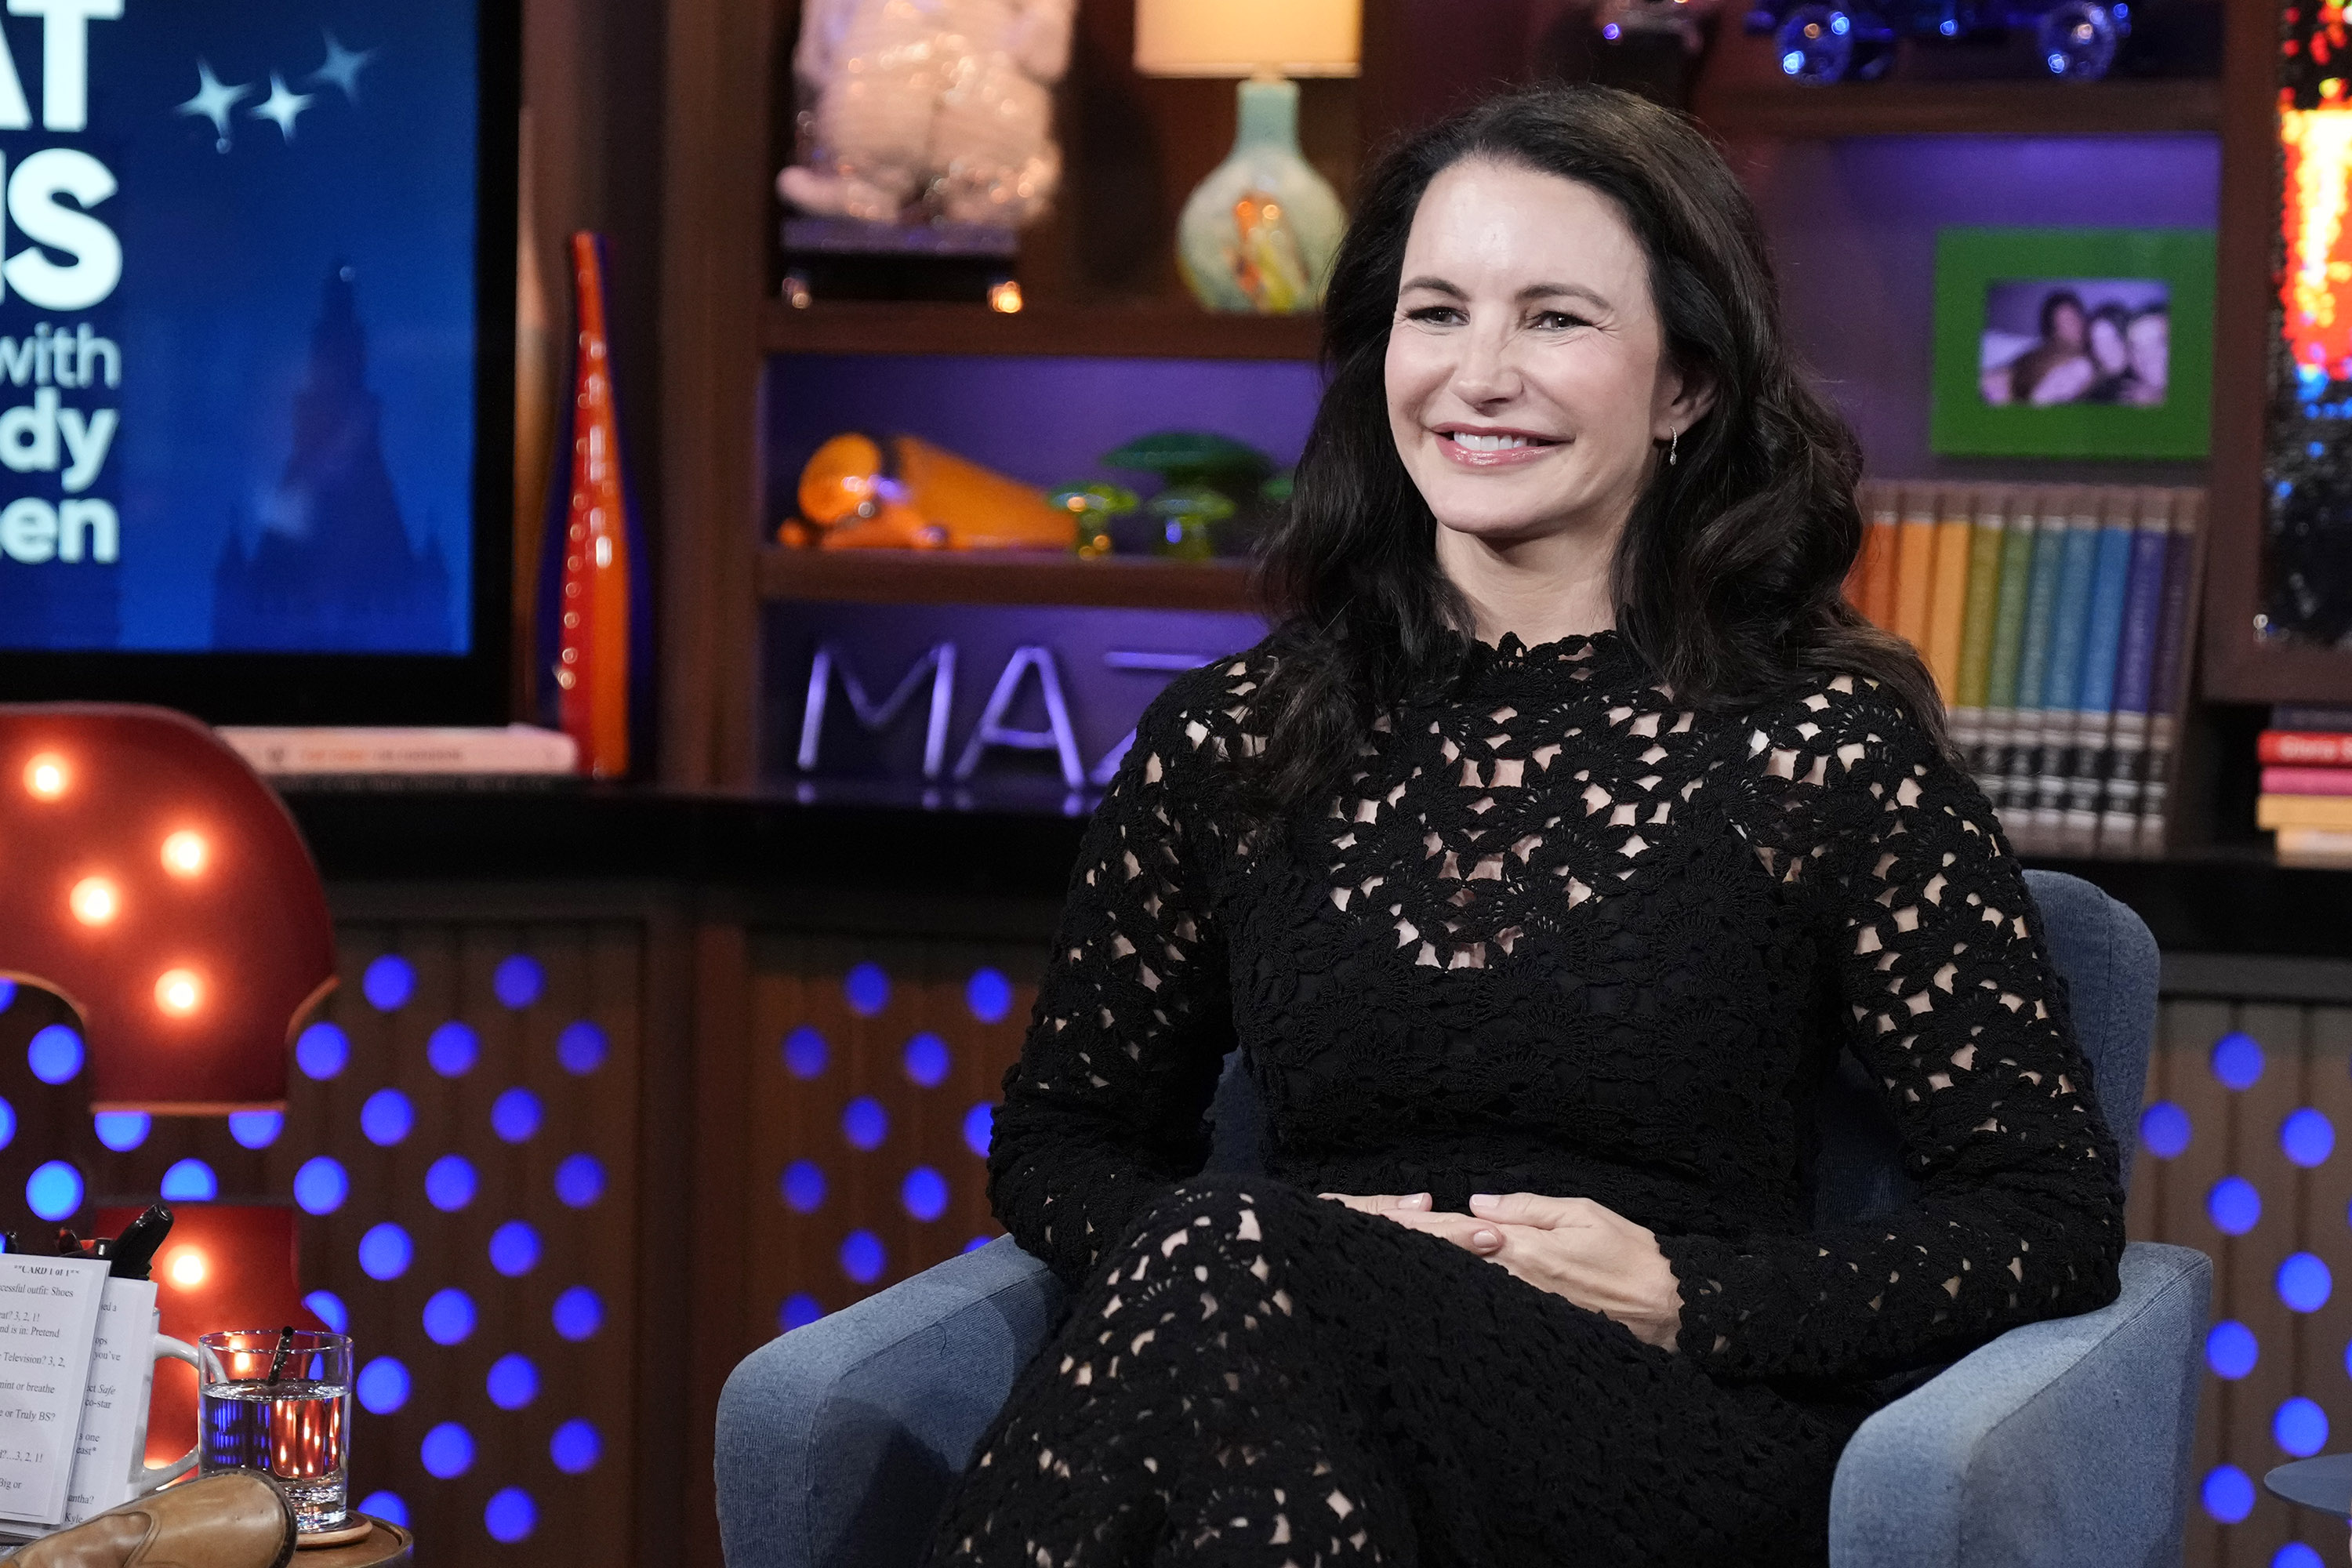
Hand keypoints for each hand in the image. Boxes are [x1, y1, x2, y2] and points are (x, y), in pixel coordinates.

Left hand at [1320, 1190, 1683, 1350]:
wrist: (1671, 1311)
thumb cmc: (1631, 1257)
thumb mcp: (1582, 1214)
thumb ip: (1526, 1209)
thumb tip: (1476, 1204)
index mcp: (1518, 1249)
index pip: (1448, 1232)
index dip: (1406, 1225)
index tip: (1365, 1218)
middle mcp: (1508, 1281)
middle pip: (1441, 1263)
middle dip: (1398, 1249)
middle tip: (1347, 1238)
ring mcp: (1517, 1308)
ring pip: (1454, 1288)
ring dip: (1418, 1274)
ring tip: (1369, 1267)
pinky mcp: (1528, 1326)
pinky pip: (1480, 1309)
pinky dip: (1451, 1297)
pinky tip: (1426, 1296)